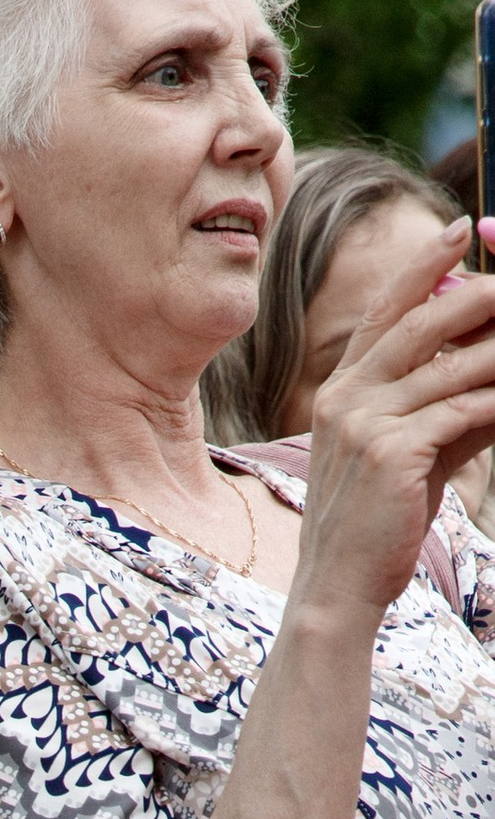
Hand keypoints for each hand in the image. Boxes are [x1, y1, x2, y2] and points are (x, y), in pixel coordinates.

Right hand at [301, 219, 494, 622]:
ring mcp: (364, 424)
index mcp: (340, 392)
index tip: (457, 230)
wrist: (338, 588)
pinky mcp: (390, 454)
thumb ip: (440, 408)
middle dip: (474, 294)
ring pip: (448, 367)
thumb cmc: (375, 526)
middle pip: (419, 324)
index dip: (421, 268)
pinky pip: (459, 411)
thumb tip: (492, 371)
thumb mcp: (406, 455)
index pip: (383, 312)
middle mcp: (345, 398)